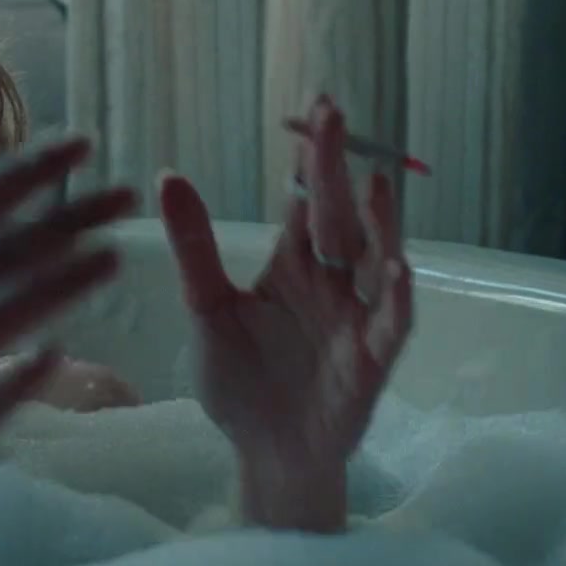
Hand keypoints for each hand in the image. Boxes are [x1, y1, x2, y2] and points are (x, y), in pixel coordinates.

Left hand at [158, 94, 413, 532]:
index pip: (306, 202)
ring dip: (381, 224)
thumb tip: (168, 175)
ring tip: (377, 182)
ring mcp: (356, 321)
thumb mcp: (206, 309)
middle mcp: (331, 284)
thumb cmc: (241, 383)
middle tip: (336, 116)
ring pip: (376, 261)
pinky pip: (390, 326)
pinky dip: (396, 299)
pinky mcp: (371, 363)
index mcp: (293, 266)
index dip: (311, 159)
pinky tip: (397, 270)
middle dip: (338, 170)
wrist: (265, 455)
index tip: (314, 109)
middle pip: (339, 219)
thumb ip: (195, 247)